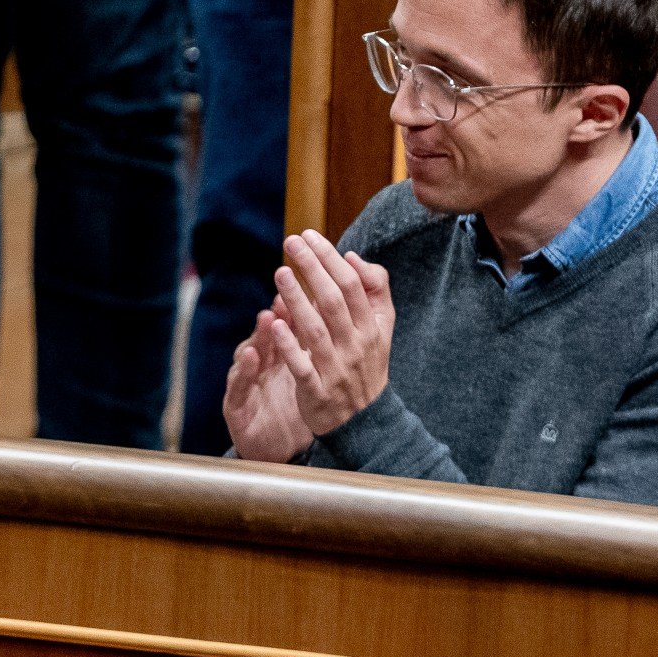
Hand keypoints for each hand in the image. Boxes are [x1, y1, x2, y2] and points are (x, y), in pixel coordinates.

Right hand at [224, 305, 312, 462]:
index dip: (297, 308)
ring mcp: (247, 384)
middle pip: (266, 336)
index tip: (308, 288)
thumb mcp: (299, 375)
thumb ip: (305, 346)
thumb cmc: (287, 408)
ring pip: (250, 354)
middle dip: (276, 314)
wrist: (275, 451)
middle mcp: (261, 366)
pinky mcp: (237, 406)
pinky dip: (245, 370)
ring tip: (266, 319)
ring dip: (258, 336)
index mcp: (278, 359)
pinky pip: (240, 385)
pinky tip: (251, 357)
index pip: (287, 329)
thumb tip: (325, 313)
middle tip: (284, 294)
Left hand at [270, 230, 393, 435]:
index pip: (352, 285)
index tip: (309, 235)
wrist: (366, 421)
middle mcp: (355, 346)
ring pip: (315, 330)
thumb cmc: (367, 364)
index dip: (330, 258)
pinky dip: (289, 345)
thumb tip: (352, 257)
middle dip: (312, 269)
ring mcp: (336, 369)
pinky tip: (275, 323)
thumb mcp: (381, 328)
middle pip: (333, 301)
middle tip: (291, 242)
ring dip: (296, 300)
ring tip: (279, 272)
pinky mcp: (316, 390)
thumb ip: (374, 290)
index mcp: (371, 328)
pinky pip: (301, 365)